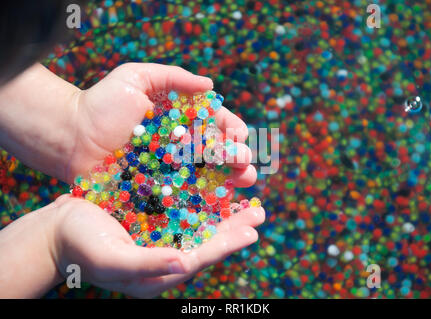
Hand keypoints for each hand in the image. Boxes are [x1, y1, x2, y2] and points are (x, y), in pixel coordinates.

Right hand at [51, 195, 264, 297]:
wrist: (56, 231)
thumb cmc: (80, 248)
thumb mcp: (113, 260)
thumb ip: (148, 264)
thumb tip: (186, 262)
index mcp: (159, 272)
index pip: (201, 258)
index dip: (226, 245)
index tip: (251, 232)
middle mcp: (165, 254)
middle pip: (207, 241)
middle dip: (234, 227)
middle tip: (260, 212)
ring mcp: (159, 235)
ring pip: (199, 223)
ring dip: (223, 211)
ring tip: (247, 198)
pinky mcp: (152, 218)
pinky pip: (183, 209)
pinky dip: (201, 199)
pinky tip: (215, 186)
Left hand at [66, 63, 255, 186]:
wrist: (71, 136)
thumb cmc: (101, 104)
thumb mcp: (135, 78)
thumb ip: (172, 77)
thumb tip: (210, 85)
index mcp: (181, 120)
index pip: (215, 124)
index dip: (231, 129)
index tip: (238, 135)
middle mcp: (181, 146)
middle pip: (217, 152)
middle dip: (236, 156)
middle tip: (244, 162)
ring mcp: (172, 171)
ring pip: (208, 175)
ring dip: (230, 179)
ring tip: (243, 180)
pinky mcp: (160, 191)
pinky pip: (187, 195)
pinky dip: (207, 198)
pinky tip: (223, 201)